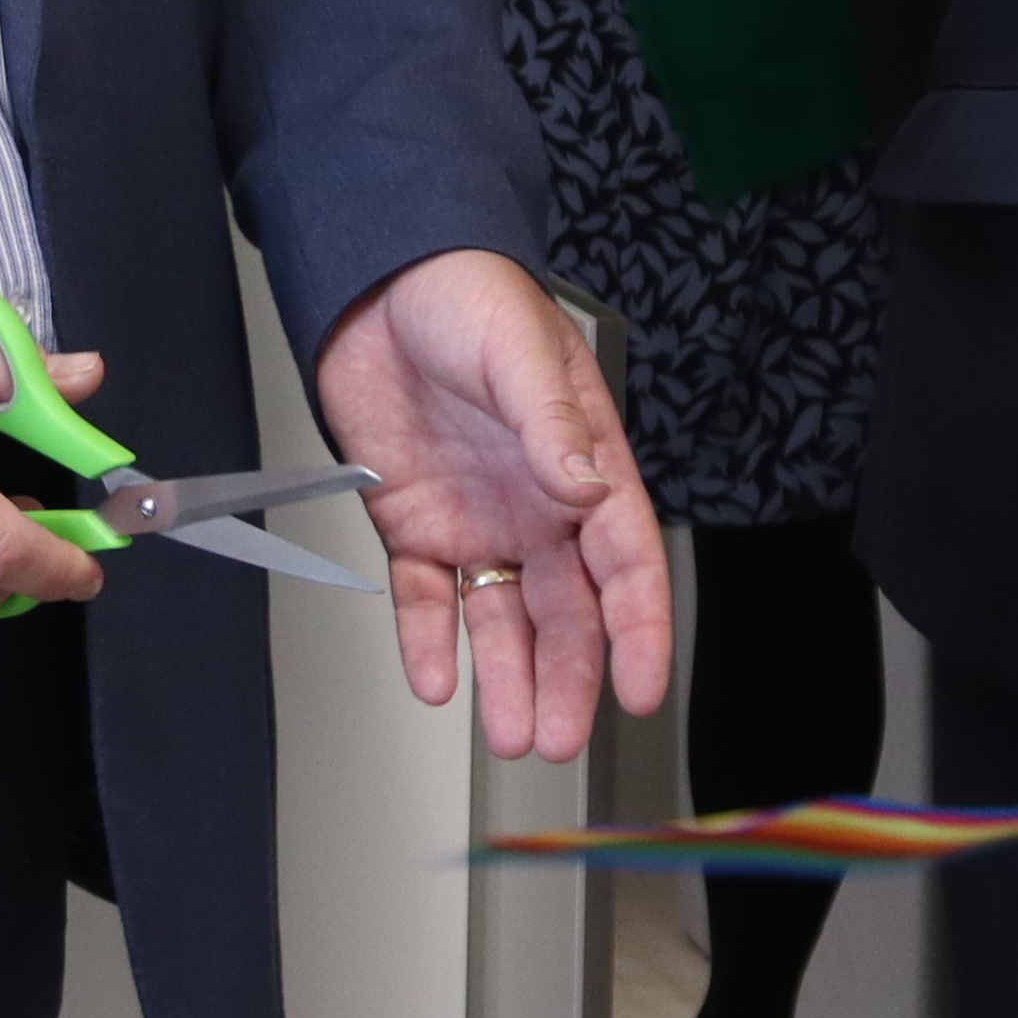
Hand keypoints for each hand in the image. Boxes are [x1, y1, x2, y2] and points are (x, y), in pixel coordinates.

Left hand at [311, 251, 671, 760]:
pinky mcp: (415, 525)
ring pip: (503, 620)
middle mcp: (539, 507)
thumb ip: (552, 424)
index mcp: (584, 466)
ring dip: (508, 678)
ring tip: (510, 735)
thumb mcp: (520, 349)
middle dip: (568, 678)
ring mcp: (478, 521)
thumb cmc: (467, 295)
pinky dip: (429, 641)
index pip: (625, 563)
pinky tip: (436, 680)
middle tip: (559, 737)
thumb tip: (585, 488)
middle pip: (567, 612)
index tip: (641, 688)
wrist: (376, 280)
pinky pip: (426, 598)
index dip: (638, 629)